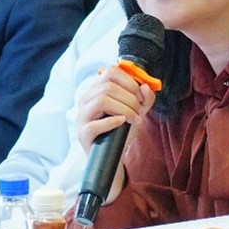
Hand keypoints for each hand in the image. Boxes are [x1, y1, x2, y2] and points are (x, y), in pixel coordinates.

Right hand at [75, 65, 155, 201]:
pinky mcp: (83, 133)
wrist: (112, 156)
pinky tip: (122, 123)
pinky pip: (95, 124)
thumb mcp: (137, 112)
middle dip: (130, 99)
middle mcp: (86, 100)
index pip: (110, 72)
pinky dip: (112, 122)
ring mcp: (82, 116)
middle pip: (108, 87)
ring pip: (101, 100)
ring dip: (124, 109)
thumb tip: (146, 87)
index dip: (129, 81)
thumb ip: (145, 99)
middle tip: (139, 112)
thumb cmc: (121, 131)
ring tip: (134, 119)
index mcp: (96, 90)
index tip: (140, 95)